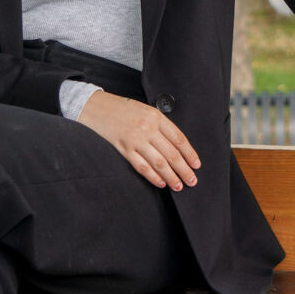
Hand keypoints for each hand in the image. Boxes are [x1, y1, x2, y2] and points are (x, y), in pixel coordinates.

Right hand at [78, 90, 200, 191]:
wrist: (98, 107)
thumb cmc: (124, 109)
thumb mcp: (147, 111)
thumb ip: (161, 126)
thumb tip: (177, 147)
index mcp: (156, 117)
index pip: (179, 139)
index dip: (190, 154)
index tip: (196, 165)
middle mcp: (147, 128)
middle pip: (171, 153)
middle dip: (184, 169)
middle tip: (192, 181)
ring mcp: (135, 140)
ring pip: (159, 162)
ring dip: (171, 176)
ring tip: (179, 186)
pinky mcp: (124, 149)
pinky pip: (141, 166)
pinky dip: (153, 176)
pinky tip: (161, 183)